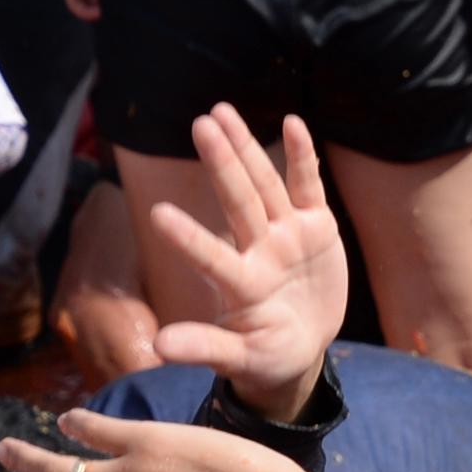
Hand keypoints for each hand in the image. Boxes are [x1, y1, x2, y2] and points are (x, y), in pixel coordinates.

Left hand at [144, 106, 345, 419]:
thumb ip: (206, 347)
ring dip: (245, 150)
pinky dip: (302, 157)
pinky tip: (293, 123)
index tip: (156, 213)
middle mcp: (260, 252)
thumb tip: (159, 347)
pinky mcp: (314, 228)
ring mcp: (286, 236)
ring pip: (265, 186)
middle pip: (240, 203)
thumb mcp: (239, 358)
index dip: (190, 238)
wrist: (299, 348)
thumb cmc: (264, 356)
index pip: (212, 259)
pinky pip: (307, 188)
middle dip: (223, 164)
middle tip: (201, 124)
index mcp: (242, 286)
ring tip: (221, 113)